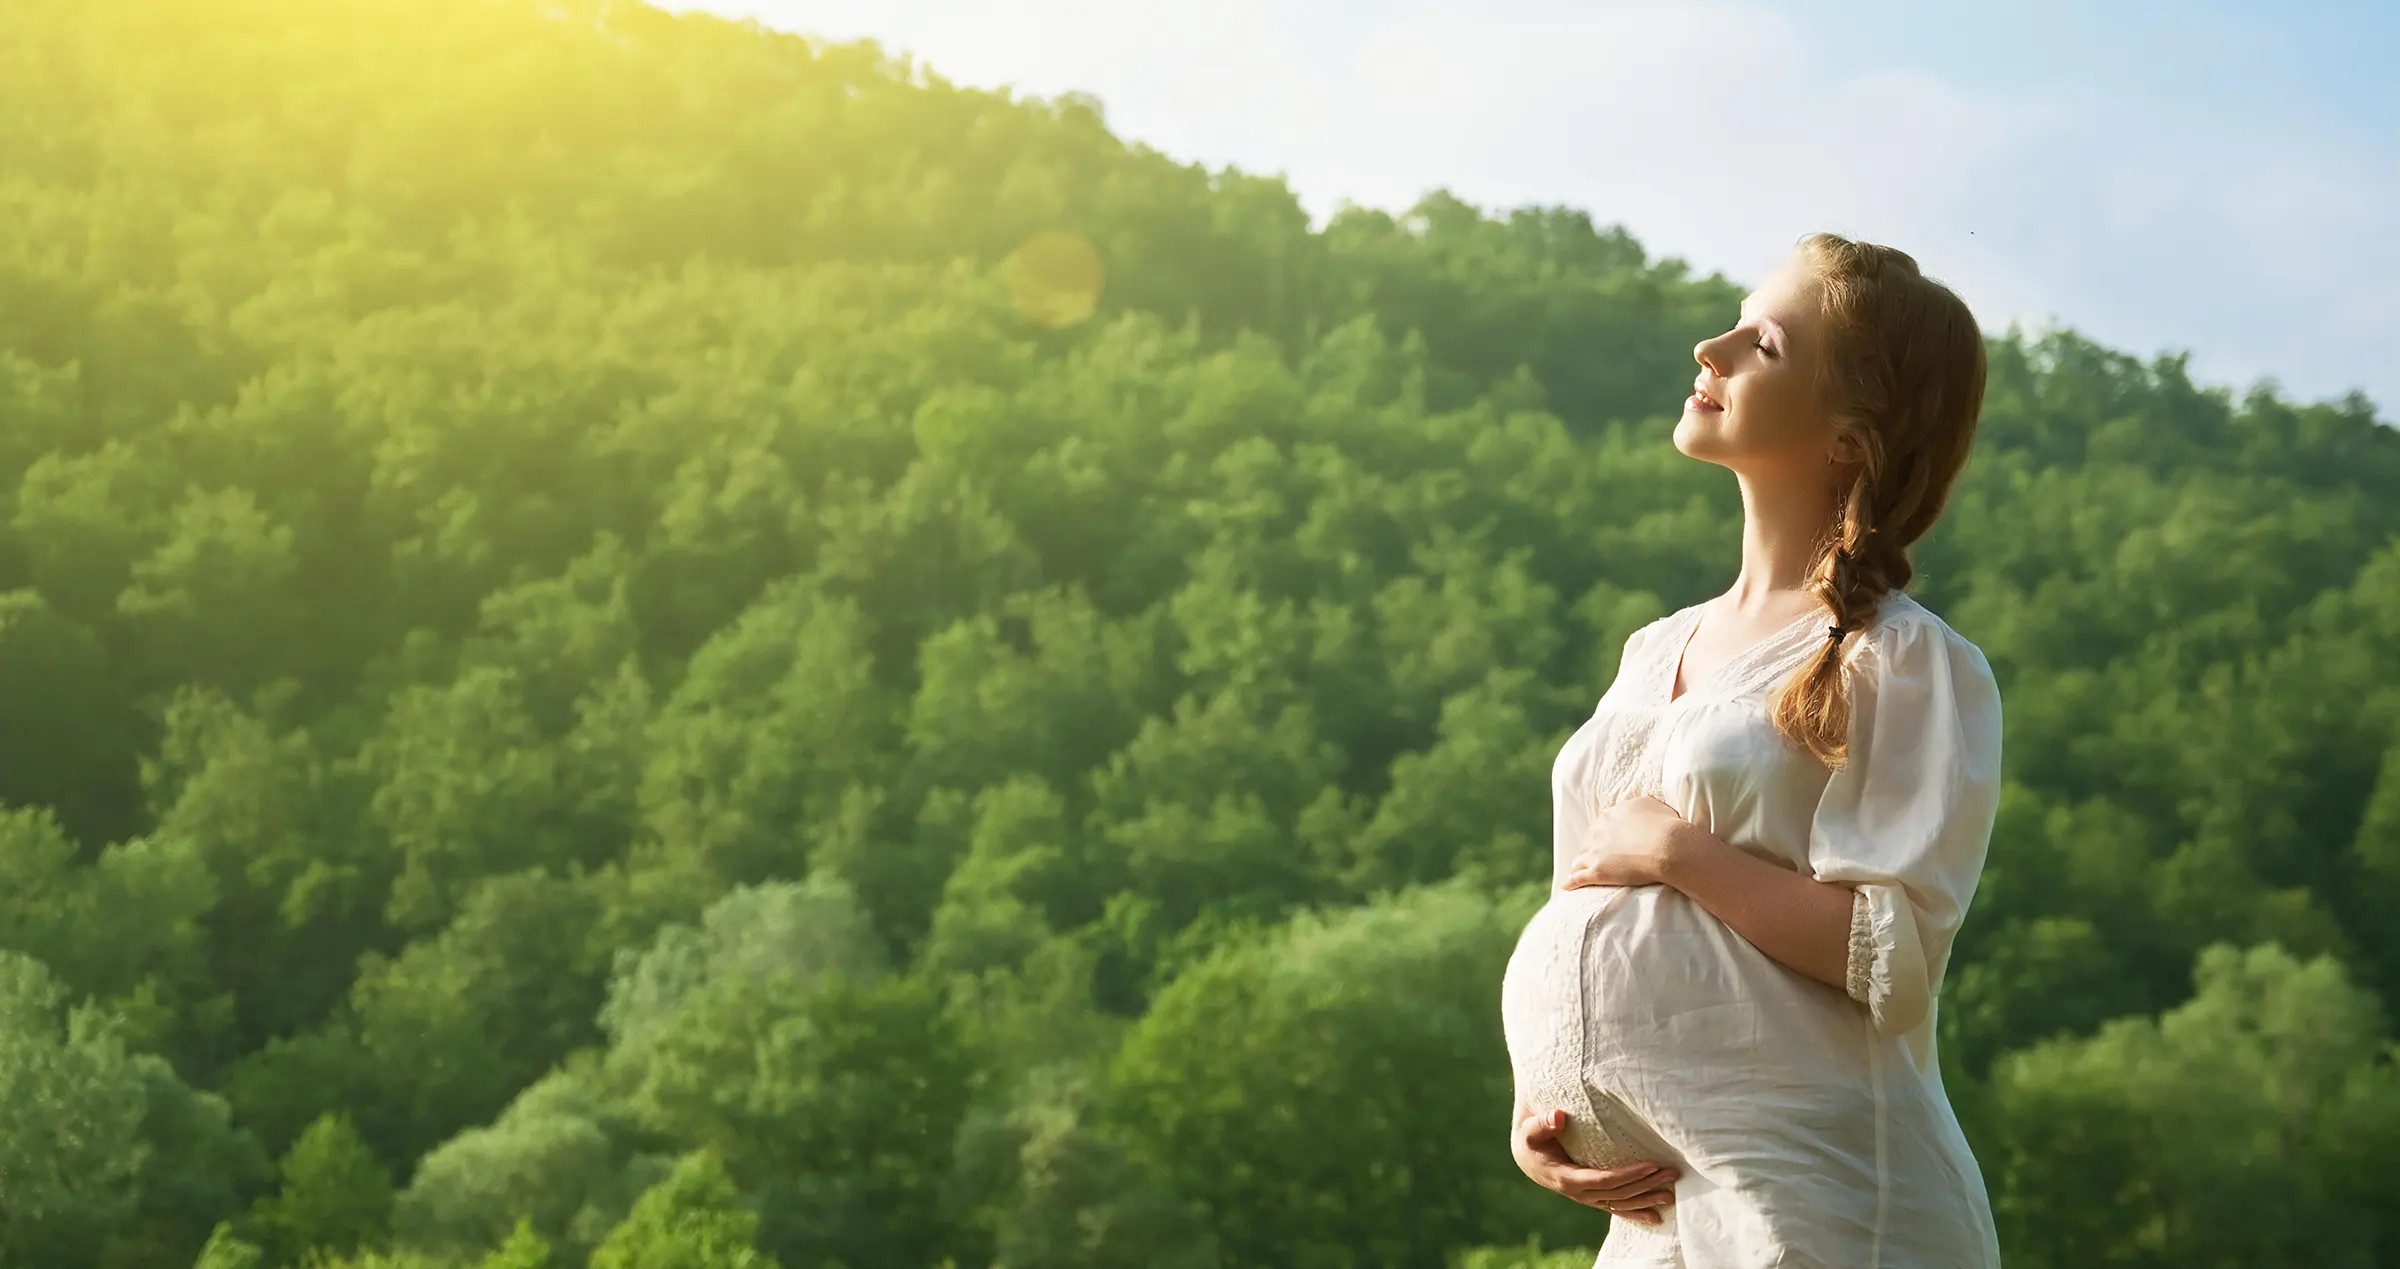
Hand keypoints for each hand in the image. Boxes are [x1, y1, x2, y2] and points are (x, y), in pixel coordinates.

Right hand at [1511, 1106, 1677, 1225]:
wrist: (1528, 1158)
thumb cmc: (1532, 1139)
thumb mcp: (1531, 1129)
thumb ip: (1542, 1123)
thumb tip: (1556, 1116)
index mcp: (1567, 1178)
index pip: (1604, 1180)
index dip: (1628, 1175)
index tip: (1651, 1165)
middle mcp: (1580, 1193)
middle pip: (1618, 1193)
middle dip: (1646, 1184)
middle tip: (1672, 1173)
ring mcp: (1588, 1198)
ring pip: (1621, 1203)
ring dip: (1646, 1199)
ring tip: (1671, 1195)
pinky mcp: (1593, 1198)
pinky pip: (1616, 1208)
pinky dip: (1636, 1212)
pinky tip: (1655, 1216)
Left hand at [1561, 795, 1687, 890]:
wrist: (1668, 846)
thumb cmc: (1666, 826)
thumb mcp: (1651, 804)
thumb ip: (1638, 805)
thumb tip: (1636, 806)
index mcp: (1610, 816)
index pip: (1600, 826)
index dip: (1602, 836)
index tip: (1605, 843)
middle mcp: (1598, 831)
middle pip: (1588, 842)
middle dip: (1589, 850)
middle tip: (1592, 859)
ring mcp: (1595, 852)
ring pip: (1579, 859)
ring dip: (1579, 866)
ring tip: (1577, 874)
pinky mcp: (1597, 871)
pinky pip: (1577, 878)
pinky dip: (1571, 882)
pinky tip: (1567, 887)